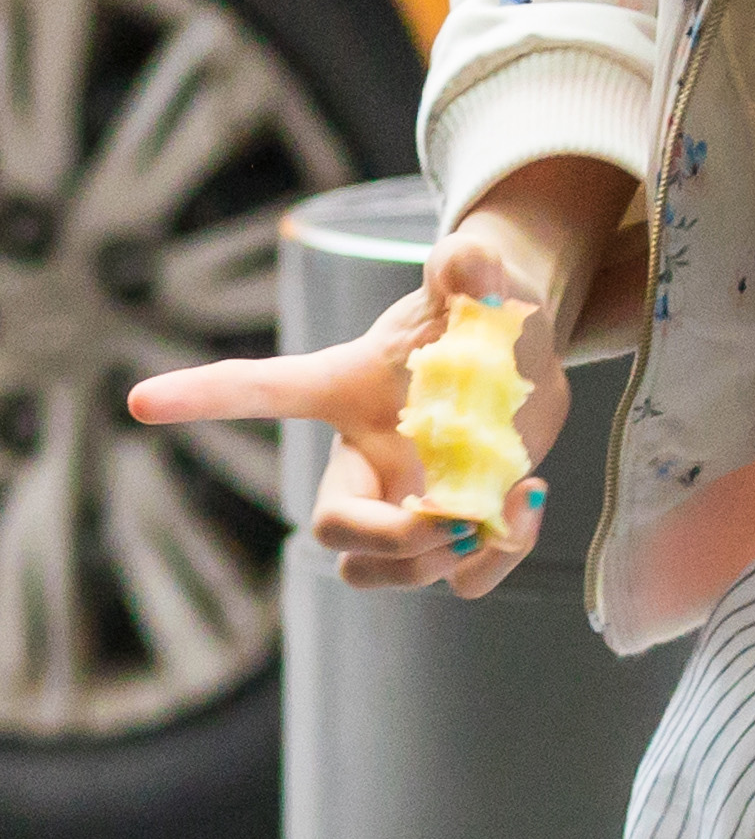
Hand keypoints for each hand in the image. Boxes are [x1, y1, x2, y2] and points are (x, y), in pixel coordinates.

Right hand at [124, 173, 605, 600]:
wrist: (524, 353)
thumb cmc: (481, 313)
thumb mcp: (479, 281)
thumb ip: (469, 265)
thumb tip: (462, 256)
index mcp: (345, 390)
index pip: (261, 391)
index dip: (203, 397)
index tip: (142, 400)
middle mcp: (365, 459)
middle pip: (330, 527)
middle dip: (387, 538)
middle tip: (452, 511)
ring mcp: (407, 501)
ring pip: (380, 574)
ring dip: (434, 562)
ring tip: (496, 509)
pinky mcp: (456, 529)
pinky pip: (457, 582)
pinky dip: (494, 561)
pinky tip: (528, 505)